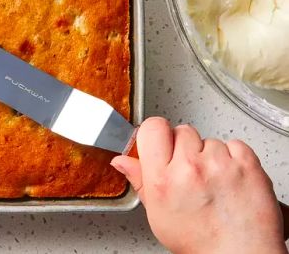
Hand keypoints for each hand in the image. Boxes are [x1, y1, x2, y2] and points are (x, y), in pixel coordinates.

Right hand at [111, 117, 286, 253]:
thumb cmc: (200, 241)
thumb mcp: (158, 214)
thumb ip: (139, 181)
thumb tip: (121, 161)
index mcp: (162, 179)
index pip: (152, 127)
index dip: (156, 133)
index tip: (161, 143)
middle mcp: (190, 168)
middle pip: (182, 130)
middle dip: (185, 147)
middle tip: (190, 171)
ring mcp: (220, 164)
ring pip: (209, 140)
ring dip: (211, 155)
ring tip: (213, 181)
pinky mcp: (247, 165)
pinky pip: (235, 144)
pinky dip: (234, 157)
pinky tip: (229, 177)